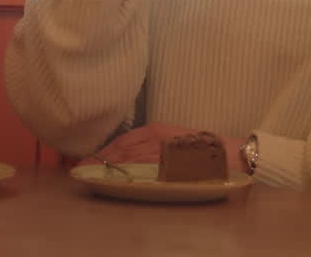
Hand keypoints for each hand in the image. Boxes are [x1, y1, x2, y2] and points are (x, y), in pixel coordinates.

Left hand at [81, 122, 246, 172]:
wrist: (232, 155)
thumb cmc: (205, 149)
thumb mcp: (176, 139)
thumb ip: (155, 144)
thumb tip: (129, 155)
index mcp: (158, 130)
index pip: (124, 139)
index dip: (104, 150)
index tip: (88, 159)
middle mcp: (158, 138)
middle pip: (122, 149)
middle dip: (99, 159)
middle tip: (79, 169)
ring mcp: (164, 152)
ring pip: (129, 158)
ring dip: (107, 167)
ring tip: (89, 175)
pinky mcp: (171, 165)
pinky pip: (143, 170)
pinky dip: (126, 173)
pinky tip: (114, 179)